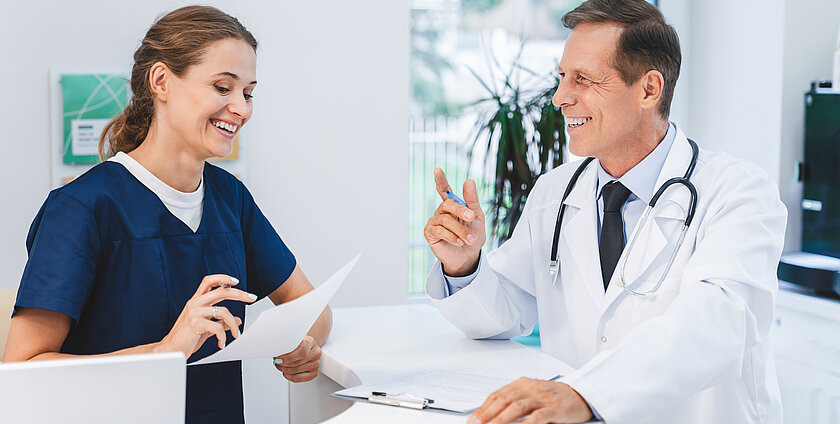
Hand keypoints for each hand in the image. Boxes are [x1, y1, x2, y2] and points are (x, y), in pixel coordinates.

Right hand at [157, 274, 255, 357]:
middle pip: (221, 291)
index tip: (236, 281)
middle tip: (251, 298)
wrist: (171, 350)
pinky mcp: (195, 323)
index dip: (223, 278)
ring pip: (223, 311)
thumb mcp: (206, 328)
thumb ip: (221, 322)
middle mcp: (194, 303)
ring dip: (234, 324)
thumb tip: (238, 320)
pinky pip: (218, 327)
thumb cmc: (187, 338)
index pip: (209, 281)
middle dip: (240, 293)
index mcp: (196, 301)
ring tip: (236, 334)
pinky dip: (223, 337)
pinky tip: (222, 343)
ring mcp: (194, 312)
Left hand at [273, 335, 320, 382]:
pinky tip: (285, 372)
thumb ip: (286, 343)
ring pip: (296, 371)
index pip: (300, 353)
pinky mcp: (314, 373)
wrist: (305, 347)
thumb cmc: (297, 343)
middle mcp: (316, 353)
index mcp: (310, 342)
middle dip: (283, 364)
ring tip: (280, 365)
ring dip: (284, 370)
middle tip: (276, 361)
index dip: (287, 357)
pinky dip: (289, 376)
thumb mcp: (292, 339)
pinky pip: (298, 378)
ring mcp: (316, 363)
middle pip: (297, 362)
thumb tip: (276, 350)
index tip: (277, 358)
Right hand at [423, 168, 486, 275]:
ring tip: (469, 239)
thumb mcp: (477, 217)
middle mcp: (441, 211)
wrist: (469, 256)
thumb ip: (471, 200)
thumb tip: (469, 180)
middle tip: (471, 217)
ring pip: (446, 220)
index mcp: (453, 205)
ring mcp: (434, 222)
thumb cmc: (473, 235)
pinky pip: (439, 230)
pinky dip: (451, 236)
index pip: (444, 190)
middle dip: (461, 210)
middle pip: (447, 204)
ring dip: (460, 230)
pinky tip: (459, 242)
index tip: (437, 170)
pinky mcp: (430, 233)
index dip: (440, 180)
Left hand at [469, 378, 592, 423]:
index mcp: (522, 384)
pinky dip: (526, 423)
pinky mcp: (554, 408)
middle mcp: (530, 388)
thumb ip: (514, 401)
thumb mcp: (532, 395)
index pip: (497, 395)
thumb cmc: (554, 397)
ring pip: (517, 407)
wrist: (581, 395)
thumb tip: (492, 415)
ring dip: (501, 419)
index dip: (482, 408)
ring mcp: (542, 398)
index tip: (472, 419)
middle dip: (487, 414)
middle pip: (503, 400)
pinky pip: (538, 416)